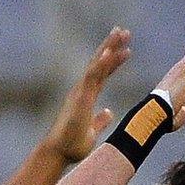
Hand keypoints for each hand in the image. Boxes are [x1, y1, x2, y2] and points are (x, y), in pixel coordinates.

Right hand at [46, 28, 131, 159]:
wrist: (59, 153)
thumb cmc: (72, 145)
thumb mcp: (93, 131)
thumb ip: (100, 120)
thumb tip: (109, 112)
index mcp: (87, 97)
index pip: (103, 74)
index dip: (114, 62)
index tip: (126, 50)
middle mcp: (83, 90)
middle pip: (100, 63)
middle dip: (112, 46)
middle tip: (123, 31)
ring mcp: (80, 91)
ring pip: (97, 64)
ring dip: (109, 47)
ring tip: (121, 32)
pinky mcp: (80, 96)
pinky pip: (92, 76)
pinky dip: (102, 63)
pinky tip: (111, 51)